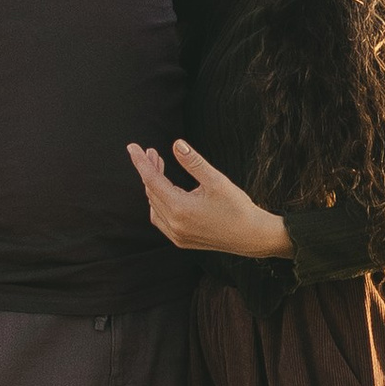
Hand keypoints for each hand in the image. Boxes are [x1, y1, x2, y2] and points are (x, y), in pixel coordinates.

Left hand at [129, 138, 290, 258]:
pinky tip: (165, 192)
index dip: (141, 162)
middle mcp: (174, 225)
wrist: (252, 237)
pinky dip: (158, 203)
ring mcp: (176, 235)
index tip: (132, 147)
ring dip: (154, 186)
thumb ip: (194, 163)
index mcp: (180, 209)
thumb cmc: (238, 208)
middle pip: (151, 192)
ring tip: (159, 167)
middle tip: (153, 152)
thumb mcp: (216, 181)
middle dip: (150, 170)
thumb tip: (177, 145)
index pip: (151, 180)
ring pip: (154, 205)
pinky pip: (160, 220)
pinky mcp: (181, 241)